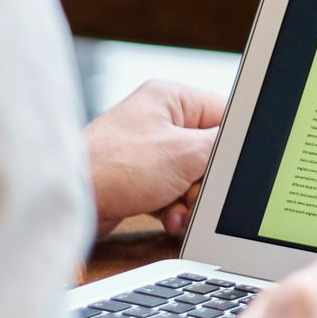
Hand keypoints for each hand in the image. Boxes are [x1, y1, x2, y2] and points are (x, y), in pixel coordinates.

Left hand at [83, 80, 226, 235]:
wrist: (71, 201)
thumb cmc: (115, 167)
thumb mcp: (184, 154)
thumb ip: (221, 146)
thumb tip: (245, 142)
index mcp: (172, 99)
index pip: (223, 116)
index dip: (231, 146)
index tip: (232, 168)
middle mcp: (159, 120)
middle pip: (209, 153)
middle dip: (205, 181)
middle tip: (194, 192)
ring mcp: (149, 151)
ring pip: (192, 178)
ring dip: (190, 200)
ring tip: (178, 209)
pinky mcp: (140, 178)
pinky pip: (173, 193)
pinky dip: (175, 208)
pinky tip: (168, 218)